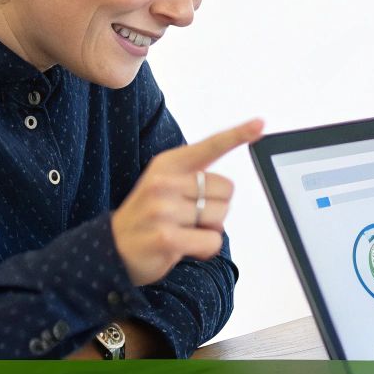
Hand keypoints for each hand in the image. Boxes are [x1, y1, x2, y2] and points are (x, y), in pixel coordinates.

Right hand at [112, 118, 262, 285]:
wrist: (113, 248)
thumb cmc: (150, 215)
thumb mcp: (164, 184)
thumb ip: (193, 176)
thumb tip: (229, 183)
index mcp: (167, 164)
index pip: (210, 145)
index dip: (238, 135)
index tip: (261, 124)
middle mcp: (164, 182)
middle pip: (227, 190)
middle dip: (217, 207)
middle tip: (188, 217)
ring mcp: (163, 210)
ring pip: (221, 217)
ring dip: (210, 229)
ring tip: (182, 231)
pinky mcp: (167, 237)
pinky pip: (212, 241)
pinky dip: (206, 249)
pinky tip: (184, 247)